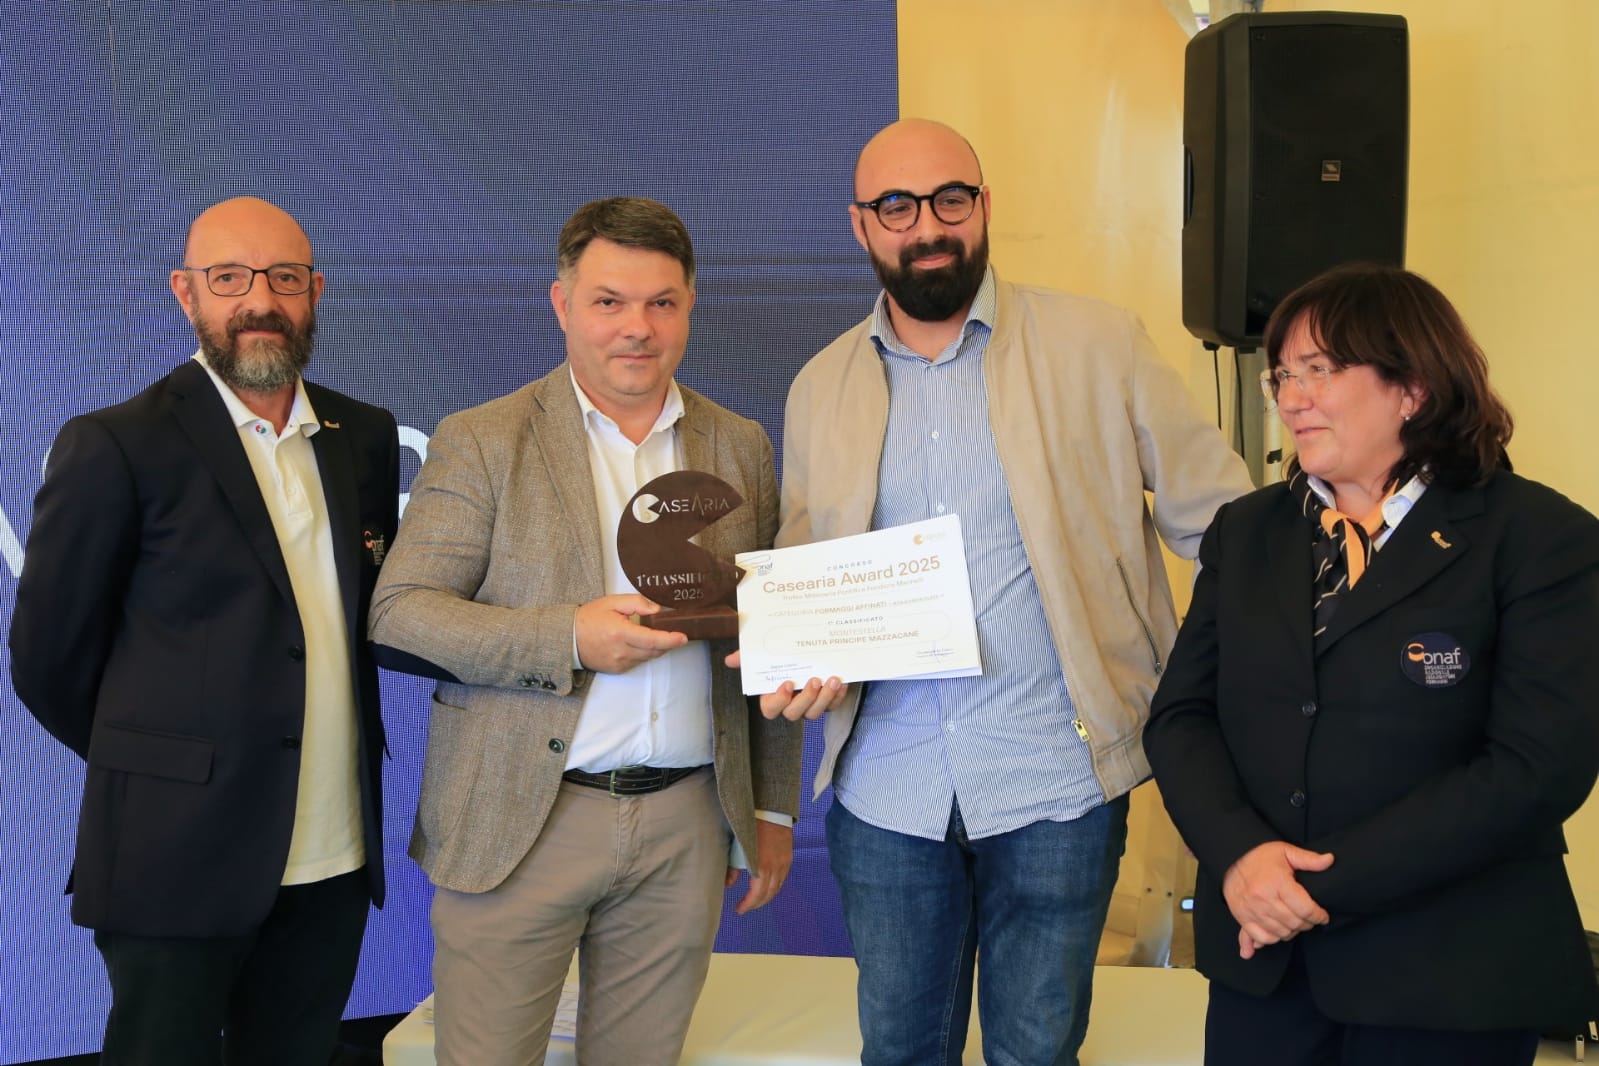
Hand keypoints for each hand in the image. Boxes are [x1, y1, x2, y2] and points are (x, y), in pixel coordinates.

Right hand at [576, 594, 687, 673]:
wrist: (568, 638)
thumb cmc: (590, 618)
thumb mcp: (613, 602)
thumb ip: (637, 603)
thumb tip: (657, 610)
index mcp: (620, 633)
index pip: (652, 640)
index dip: (670, 640)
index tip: (683, 637)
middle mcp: (620, 651)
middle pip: (654, 651)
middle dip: (667, 642)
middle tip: (672, 632)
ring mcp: (619, 663)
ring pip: (647, 657)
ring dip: (654, 647)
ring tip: (647, 634)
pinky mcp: (617, 670)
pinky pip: (638, 662)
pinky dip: (642, 653)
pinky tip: (634, 643)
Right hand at [722, 651, 846, 720]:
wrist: (807, 648)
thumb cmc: (782, 655)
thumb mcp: (763, 654)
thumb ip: (747, 657)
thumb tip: (729, 660)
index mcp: (773, 696)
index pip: (770, 710)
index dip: (779, 701)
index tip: (788, 684)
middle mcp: (790, 704)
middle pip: (795, 714)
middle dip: (806, 699)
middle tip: (814, 680)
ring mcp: (809, 705)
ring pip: (815, 713)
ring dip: (825, 698)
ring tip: (833, 680)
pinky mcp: (827, 702)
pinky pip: (833, 706)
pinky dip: (838, 696)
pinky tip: (842, 682)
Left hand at [726, 820, 792, 914]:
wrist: (771, 808)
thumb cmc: (750, 826)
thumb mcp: (736, 847)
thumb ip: (733, 867)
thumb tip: (728, 884)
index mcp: (761, 867)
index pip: (756, 895)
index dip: (748, 905)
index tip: (739, 909)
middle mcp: (776, 868)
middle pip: (768, 894)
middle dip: (757, 903)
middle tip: (746, 906)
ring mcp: (784, 863)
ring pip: (777, 887)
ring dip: (767, 896)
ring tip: (755, 898)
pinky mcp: (789, 857)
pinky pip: (783, 878)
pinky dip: (775, 885)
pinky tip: (767, 884)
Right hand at [1222, 841, 1333, 958]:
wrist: (1230, 859)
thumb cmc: (1260, 856)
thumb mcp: (1285, 851)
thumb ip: (1309, 859)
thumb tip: (1330, 860)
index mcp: (1277, 882)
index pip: (1305, 909)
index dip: (1319, 915)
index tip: (1323, 915)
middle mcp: (1263, 898)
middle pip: (1295, 923)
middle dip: (1308, 923)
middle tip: (1310, 918)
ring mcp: (1251, 910)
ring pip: (1281, 932)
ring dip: (1293, 931)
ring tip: (1296, 922)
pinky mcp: (1242, 917)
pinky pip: (1262, 937)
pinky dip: (1273, 938)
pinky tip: (1279, 931)